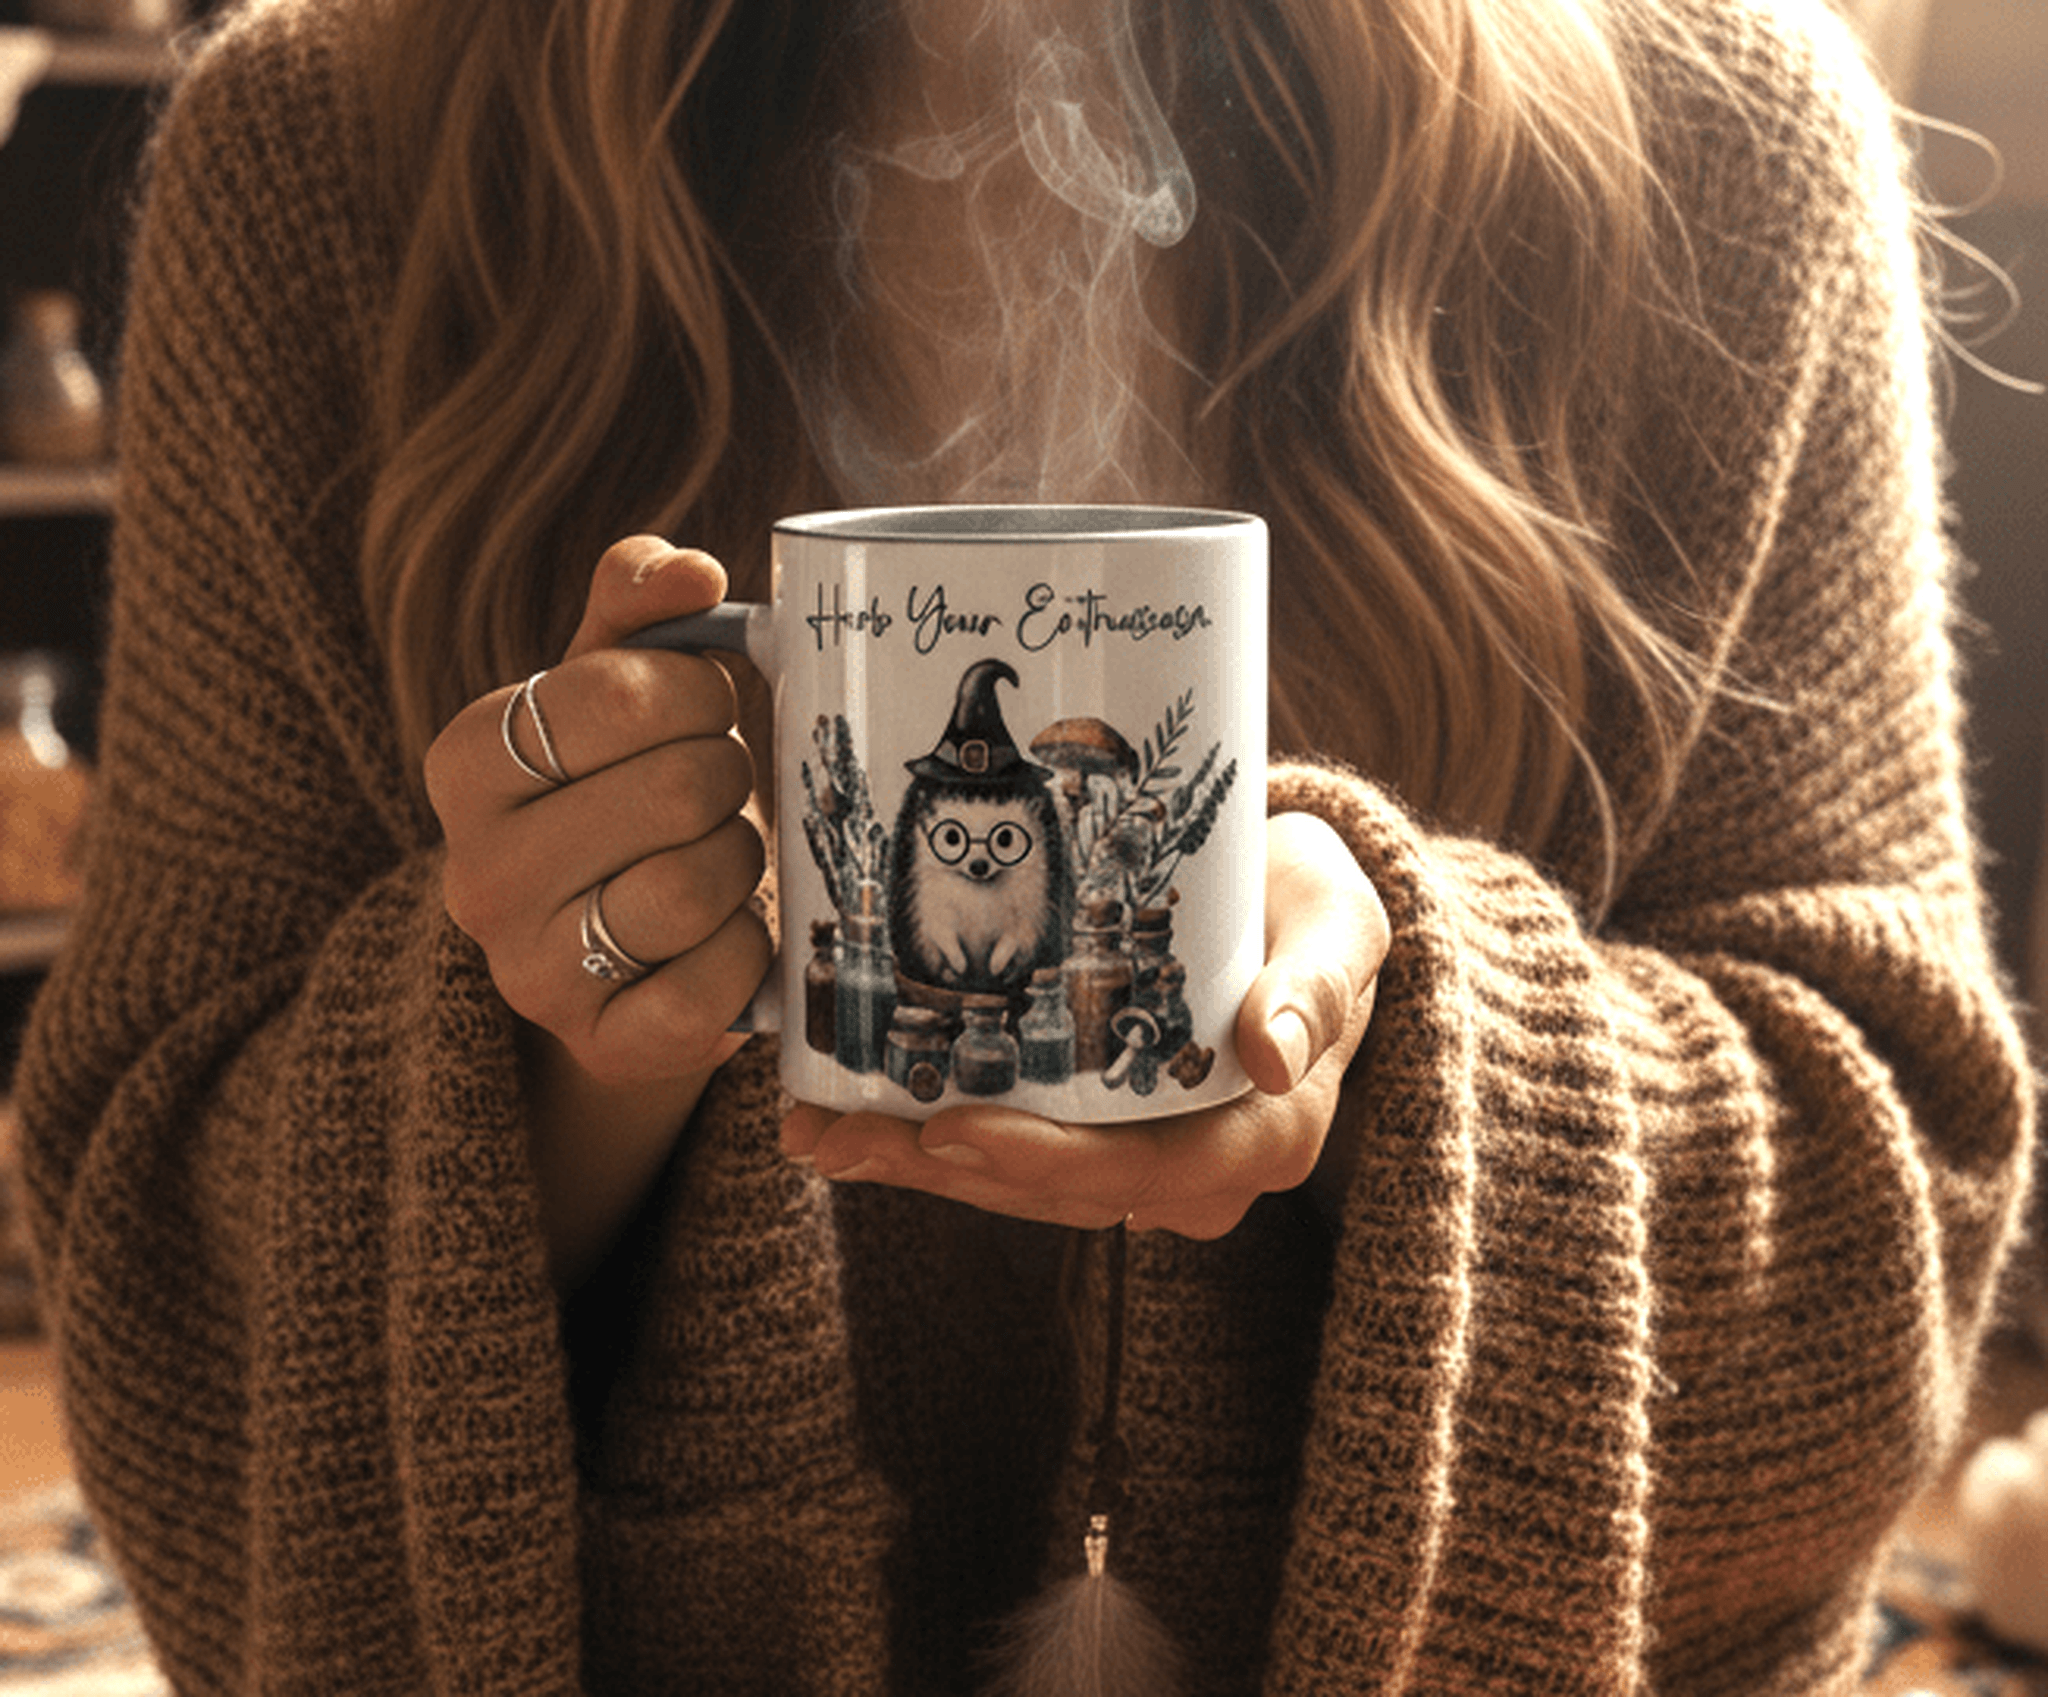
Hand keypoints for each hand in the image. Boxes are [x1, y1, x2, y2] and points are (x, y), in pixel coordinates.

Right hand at [425, 537, 772, 1286]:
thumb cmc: (629, 789)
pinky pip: (717, 984)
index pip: (623, 694)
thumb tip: (689, 570)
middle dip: (727, 776)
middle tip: (718, 787)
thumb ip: (638, 604)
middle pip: (678, 790)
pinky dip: (751, 950)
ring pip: (699, 886)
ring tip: (720, 856)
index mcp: (467, 762)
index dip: (701, 691)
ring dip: (742, 860)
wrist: (625, 944)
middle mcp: (476, 873)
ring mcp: (531, 972)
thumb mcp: (617, 686)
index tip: (706, 706)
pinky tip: (731, 931)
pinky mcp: (604, 1046)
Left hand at [781, 812, 1387, 1237]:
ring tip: (813, 1129)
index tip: (949, 1131)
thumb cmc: (1315, 908)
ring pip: (1017, 1186)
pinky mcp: (1096, 1138)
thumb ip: (1319, 978)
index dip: (1042, 1163)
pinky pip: (1009, 1156)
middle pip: (1056, 1192)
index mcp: (1263, 1136)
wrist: (1297, 913)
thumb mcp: (1340, 922)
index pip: (1143, 1172)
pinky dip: (926, 1141)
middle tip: (834, 1134)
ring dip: (912, 1163)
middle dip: (939, 1170)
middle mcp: (1197, 1172)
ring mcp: (1142, 1162)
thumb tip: (1275, 1052)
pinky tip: (843, 1118)